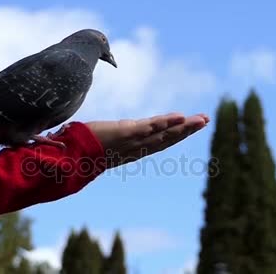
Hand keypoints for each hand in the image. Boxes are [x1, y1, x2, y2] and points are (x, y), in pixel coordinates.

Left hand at [85, 112, 208, 167]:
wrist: (69, 158)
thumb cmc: (82, 150)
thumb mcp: (102, 142)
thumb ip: (112, 137)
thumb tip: (119, 130)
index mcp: (133, 150)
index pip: (160, 141)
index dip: (177, 134)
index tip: (190, 124)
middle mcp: (137, 148)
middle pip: (167, 138)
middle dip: (187, 130)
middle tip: (206, 120)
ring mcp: (133, 141)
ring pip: (163, 134)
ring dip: (184, 127)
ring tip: (201, 119)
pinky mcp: (126, 134)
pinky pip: (150, 128)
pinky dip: (166, 123)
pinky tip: (180, 117)